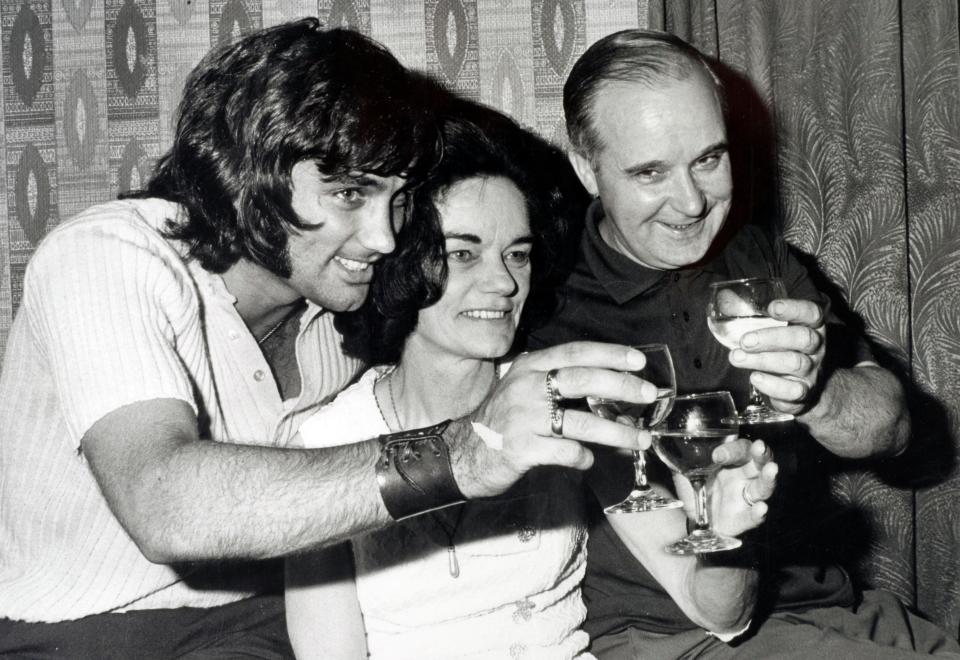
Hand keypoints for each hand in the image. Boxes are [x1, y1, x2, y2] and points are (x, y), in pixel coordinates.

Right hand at [455, 342, 656, 497]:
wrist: (462, 453)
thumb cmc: (501, 421)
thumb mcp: (521, 388)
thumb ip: (554, 381)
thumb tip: (607, 383)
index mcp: (529, 367)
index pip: (576, 352)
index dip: (610, 355)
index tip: (639, 361)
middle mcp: (526, 387)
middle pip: (583, 380)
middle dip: (622, 386)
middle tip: (649, 395)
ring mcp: (523, 418)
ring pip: (581, 421)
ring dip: (617, 432)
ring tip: (640, 440)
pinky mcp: (522, 448)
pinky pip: (565, 452)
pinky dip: (583, 458)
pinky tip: (587, 461)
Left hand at [672, 439, 777, 536]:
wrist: (691, 519)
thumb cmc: (694, 490)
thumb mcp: (684, 471)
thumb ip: (677, 457)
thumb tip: (653, 438)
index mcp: (731, 462)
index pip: (739, 449)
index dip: (732, 449)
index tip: (717, 455)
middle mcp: (743, 477)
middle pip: (759, 463)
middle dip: (761, 454)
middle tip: (759, 447)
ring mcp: (745, 498)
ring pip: (763, 487)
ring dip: (768, 479)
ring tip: (772, 469)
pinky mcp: (744, 519)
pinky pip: (754, 517)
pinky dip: (758, 513)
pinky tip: (761, 508)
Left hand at [730, 298, 825, 414]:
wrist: (804, 388)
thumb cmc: (783, 350)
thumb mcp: (775, 331)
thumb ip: (753, 316)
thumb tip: (724, 299)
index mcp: (811, 326)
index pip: (811, 313)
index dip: (794, 309)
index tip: (772, 308)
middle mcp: (816, 348)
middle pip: (803, 338)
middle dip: (771, 337)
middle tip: (745, 341)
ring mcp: (812, 372)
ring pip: (795, 363)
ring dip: (763, 360)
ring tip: (736, 358)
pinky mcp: (803, 393)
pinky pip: (793, 391)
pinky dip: (772, 385)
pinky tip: (755, 378)